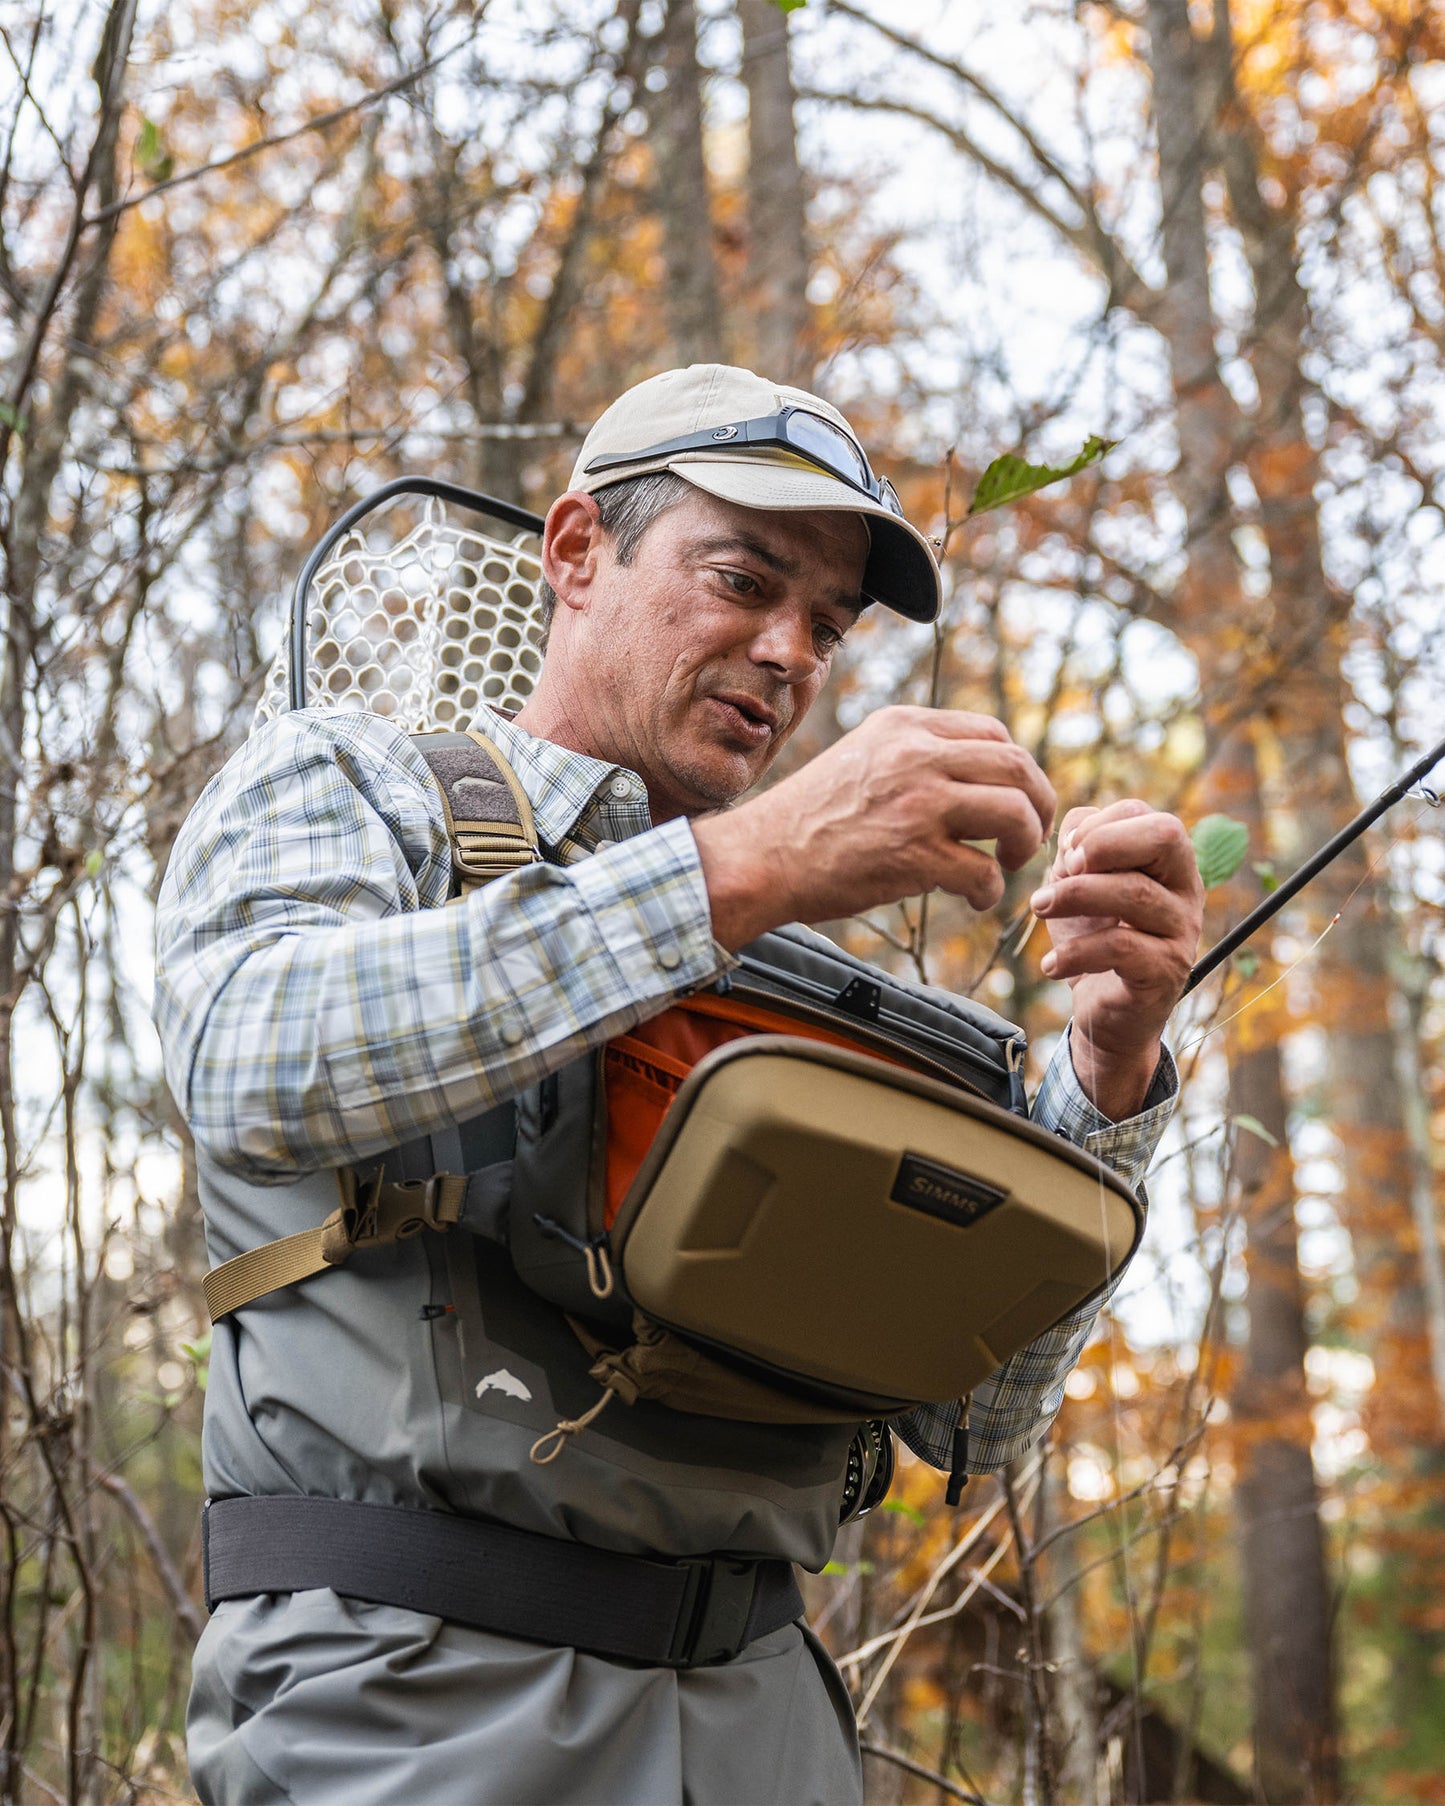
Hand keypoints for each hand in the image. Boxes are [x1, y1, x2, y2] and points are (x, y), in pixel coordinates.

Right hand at [692, 705, 1055, 946]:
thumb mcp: (863, 758)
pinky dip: (988, 890)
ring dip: (1025, 844)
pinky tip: (971, 897)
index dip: (1017, 769)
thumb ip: (915, 755)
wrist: (761, 857)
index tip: (1015, 798)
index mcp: (905, 726)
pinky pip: (985, 872)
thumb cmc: (809, 818)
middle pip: (1018, 766)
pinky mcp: (917, 856)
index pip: (993, 733)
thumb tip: (976, 774)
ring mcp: (919, 804)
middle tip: (1031, 836)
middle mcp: (917, 755)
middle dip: (1038, 805)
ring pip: (1015, 813)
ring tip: (1006, 864)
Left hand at [1028, 801, 1202, 1117]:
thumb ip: (1078, 851)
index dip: (1100, 824)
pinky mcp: (1165, 972)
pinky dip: (1076, 952)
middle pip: (1165, 837)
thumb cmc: (1094, 938)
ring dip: (1075, 894)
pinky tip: (1051, 965)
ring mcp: (1181, 932)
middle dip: (1105, 844)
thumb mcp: (1079, 886)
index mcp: (1168, 863)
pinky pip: (1121, 948)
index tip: (1066, 853)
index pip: (1147, 815)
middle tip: (1065, 867)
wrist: (1105, 1013)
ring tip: (1039, 907)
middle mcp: (1186, 891)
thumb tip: (1072, 841)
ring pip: (1135, 892)